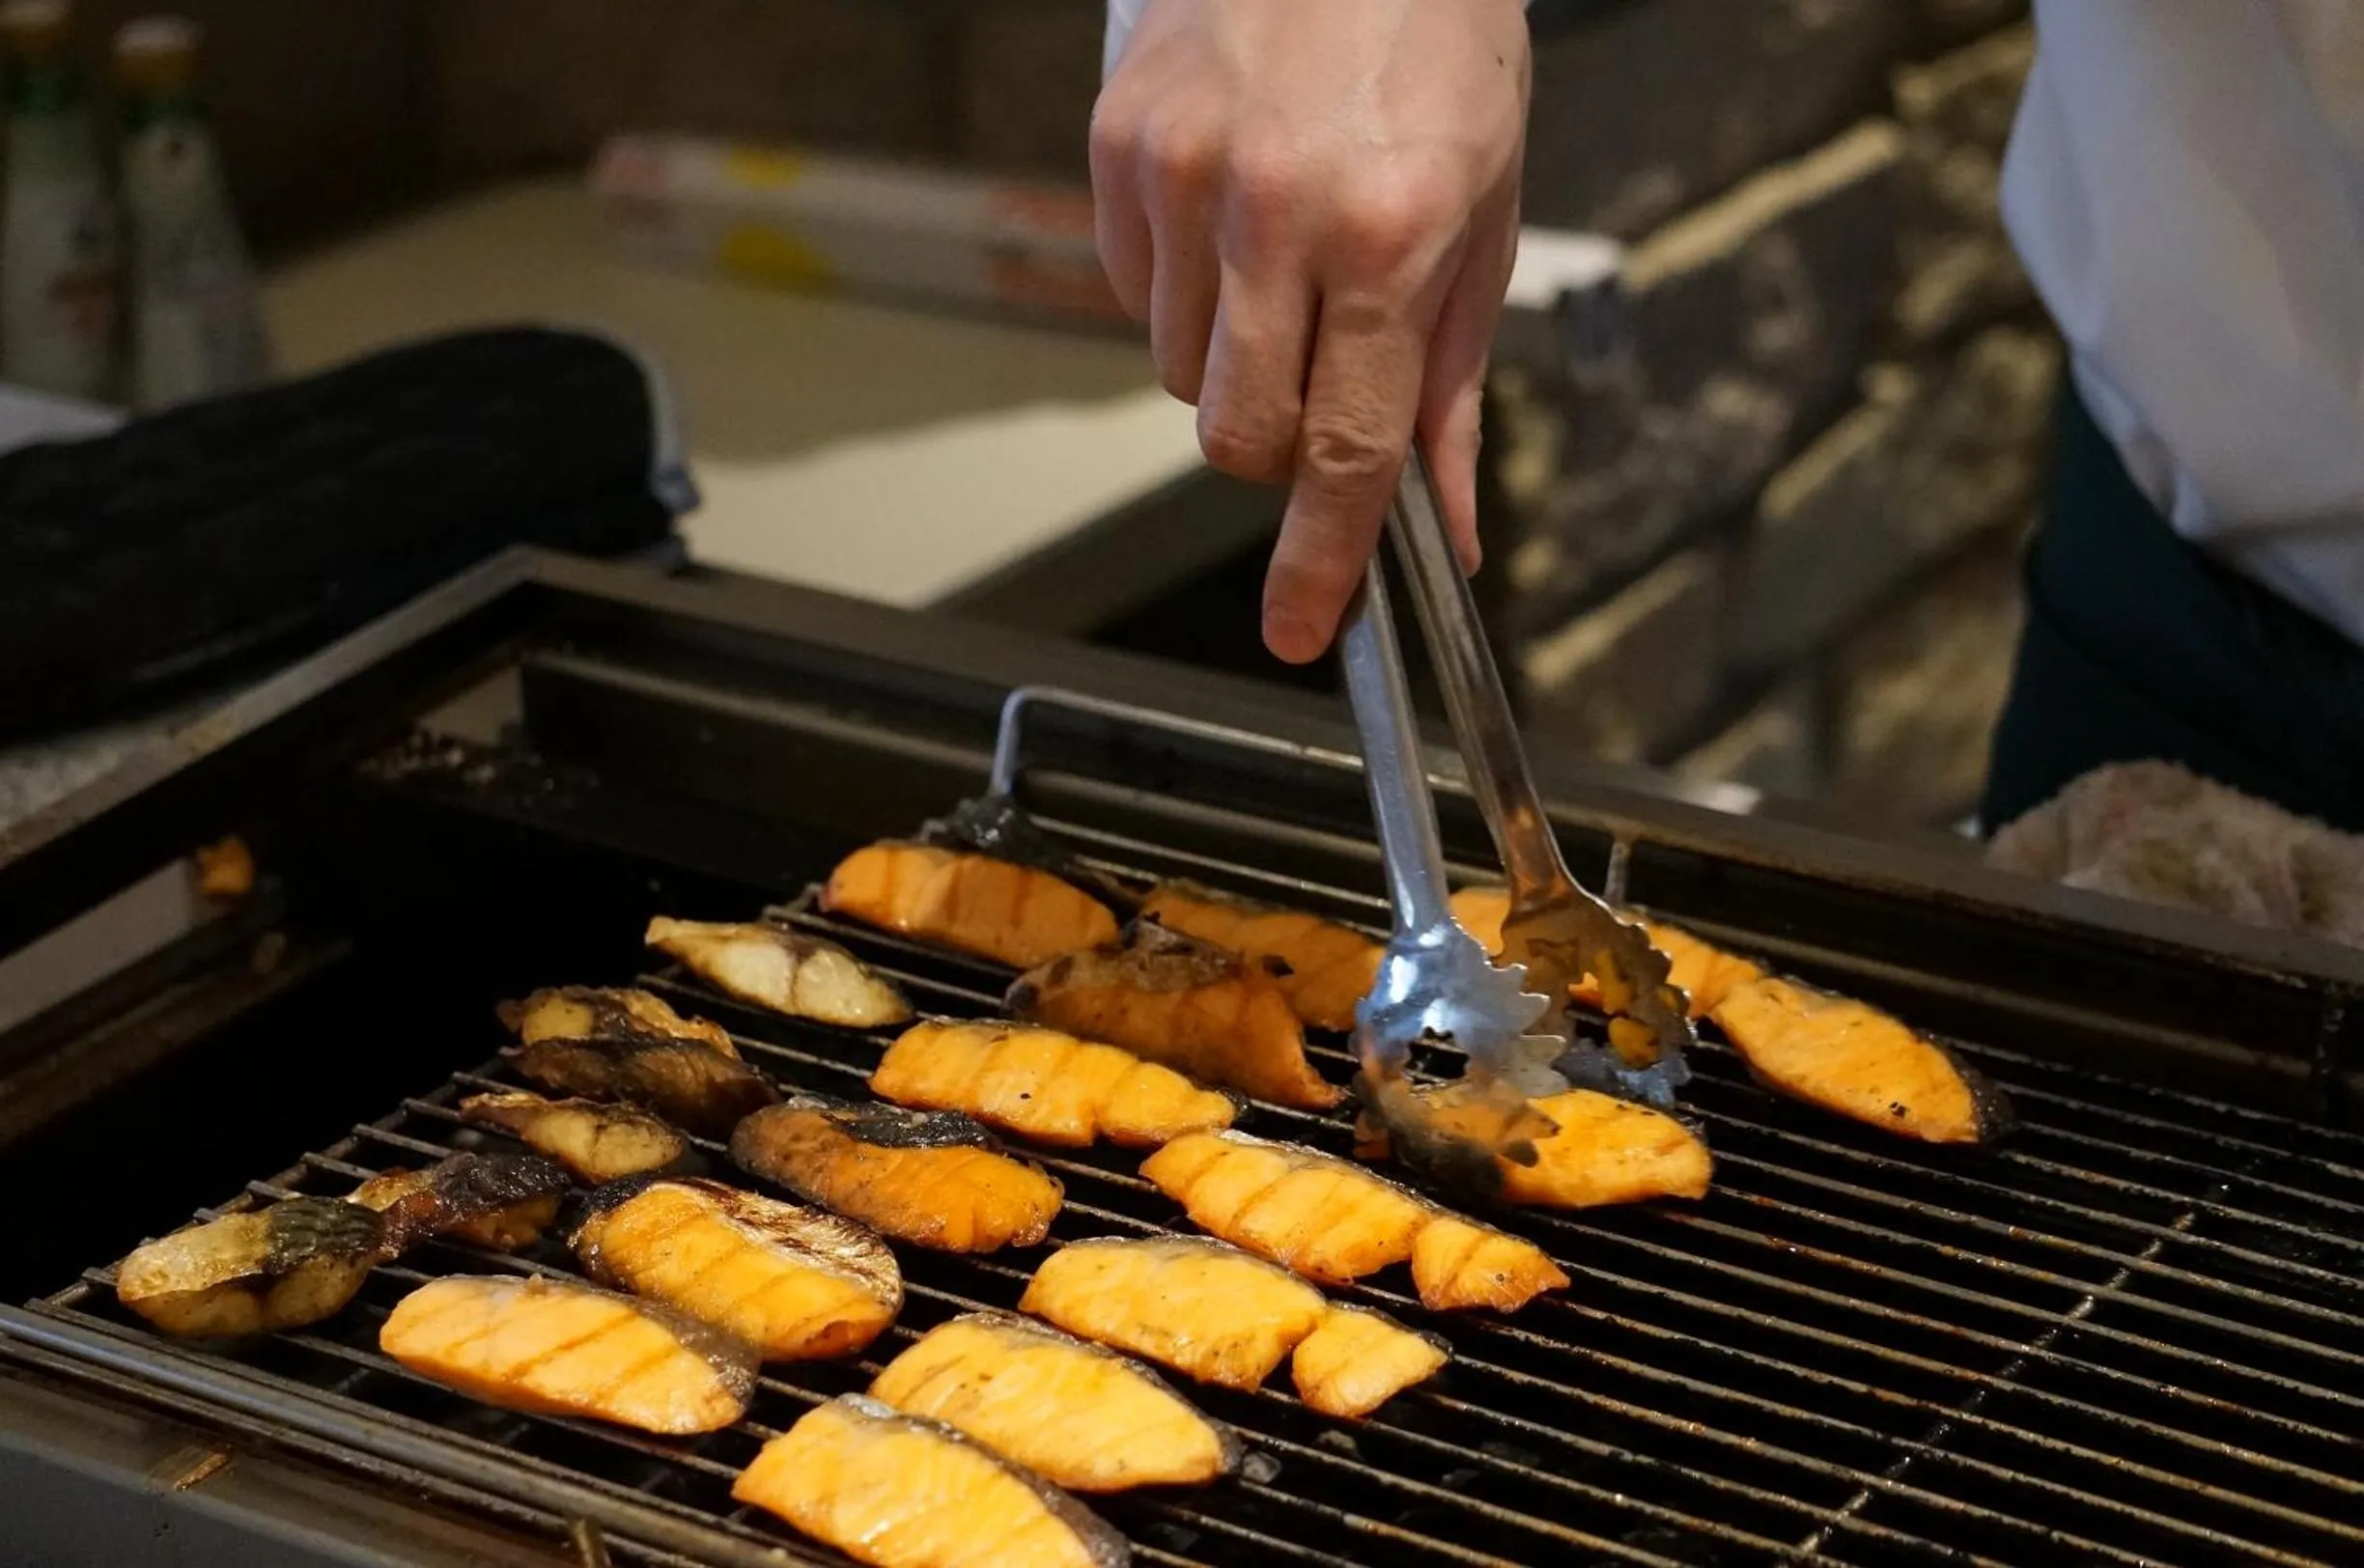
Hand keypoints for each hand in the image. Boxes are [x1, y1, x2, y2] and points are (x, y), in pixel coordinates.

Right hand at [1092, 0, 1529, 662]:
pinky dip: (1181, 290)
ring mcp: (1178, 175)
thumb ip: (1451, 386)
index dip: (1319, 560)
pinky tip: (1232, 212)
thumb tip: (1445, 529)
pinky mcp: (1117, 144)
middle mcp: (1273, 209)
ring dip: (1227, 361)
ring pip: (1174, 372)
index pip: (1341, 446)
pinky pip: (1131, 291)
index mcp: (1389, 232)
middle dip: (1273, 451)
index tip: (1301, 633)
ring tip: (1282, 257)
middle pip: (1234, 435)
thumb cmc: (1436, 41)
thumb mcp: (1486, 213)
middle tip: (1317, 384)